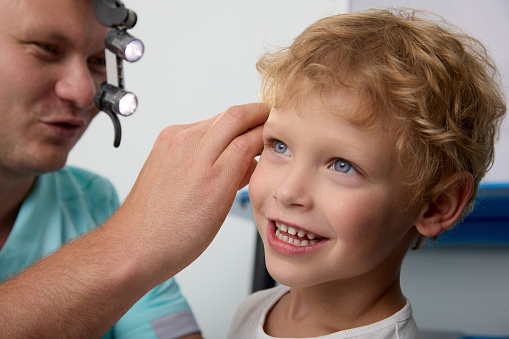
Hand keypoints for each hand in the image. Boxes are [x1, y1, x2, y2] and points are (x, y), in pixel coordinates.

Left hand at [113, 103, 268, 282]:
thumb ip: (240, 175)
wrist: (135, 244)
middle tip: (270, 121)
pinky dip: (214, 132)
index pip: (249, 133)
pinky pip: (197, 128)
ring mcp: (173, 142)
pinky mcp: (163, 144)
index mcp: (211, 170)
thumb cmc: (176, 237)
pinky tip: (220, 148)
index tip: (278, 131)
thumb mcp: (220, 209)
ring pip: (216, 120)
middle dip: (256, 115)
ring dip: (235, 123)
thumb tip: (253, 156)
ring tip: (246, 139)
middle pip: (233, 116)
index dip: (269, 129)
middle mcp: (190, 148)